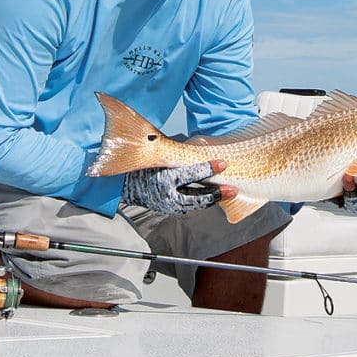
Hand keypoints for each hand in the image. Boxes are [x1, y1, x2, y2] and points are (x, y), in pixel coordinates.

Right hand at [121, 159, 235, 214]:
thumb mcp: (158, 154)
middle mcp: (167, 195)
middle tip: (233, 189)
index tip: (223, 163)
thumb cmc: (141, 165)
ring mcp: (168, 206)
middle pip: (198, 196)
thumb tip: (201, 146)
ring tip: (228, 194)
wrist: (124, 185)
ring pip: (196, 204)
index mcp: (164, 178)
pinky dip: (201, 202)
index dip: (209, 168)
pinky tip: (213, 197)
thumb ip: (178, 152)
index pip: (191, 174)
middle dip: (217, 192)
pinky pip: (189, 206)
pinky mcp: (169, 210)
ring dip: (212, 199)